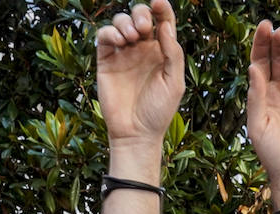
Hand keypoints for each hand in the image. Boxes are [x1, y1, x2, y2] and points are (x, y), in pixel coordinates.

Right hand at [95, 1, 184, 160]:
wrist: (135, 134)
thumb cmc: (158, 111)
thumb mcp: (174, 82)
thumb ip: (173, 53)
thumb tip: (165, 25)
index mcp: (162, 51)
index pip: (163, 21)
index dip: (161, 7)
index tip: (158, 2)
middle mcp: (142, 49)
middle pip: (140, 16)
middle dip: (141, 14)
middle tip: (143, 30)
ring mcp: (123, 54)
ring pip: (121, 22)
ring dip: (126, 22)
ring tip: (130, 38)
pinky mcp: (105, 62)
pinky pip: (104, 37)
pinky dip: (110, 32)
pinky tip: (119, 43)